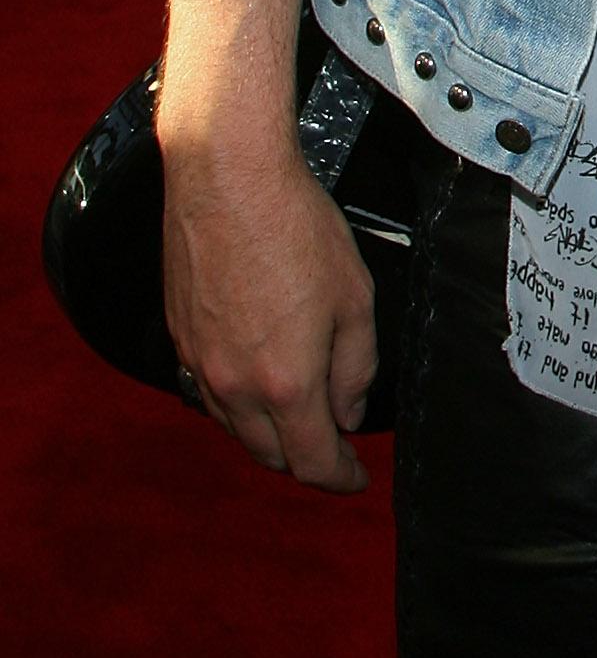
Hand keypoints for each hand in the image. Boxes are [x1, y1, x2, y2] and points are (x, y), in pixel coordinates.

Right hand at [162, 136, 377, 493]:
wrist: (227, 178)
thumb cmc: (295, 227)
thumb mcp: (354, 297)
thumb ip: (357, 366)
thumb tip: (349, 412)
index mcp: (287, 382)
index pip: (313, 462)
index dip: (340, 479)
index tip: (356, 478)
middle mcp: (235, 385)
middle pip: (270, 454)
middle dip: (306, 458)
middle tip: (333, 445)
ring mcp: (200, 364)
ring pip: (235, 427)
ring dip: (269, 432)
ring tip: (299, 414)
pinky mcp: (179, 338)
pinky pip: (208, 392)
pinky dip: (236, 402)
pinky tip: (256, 379)